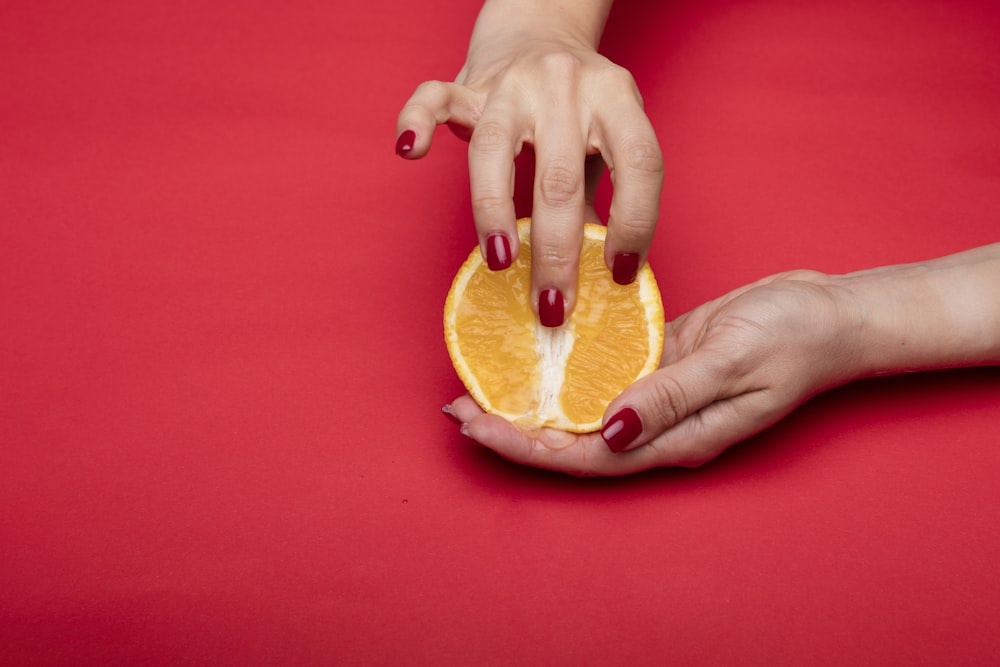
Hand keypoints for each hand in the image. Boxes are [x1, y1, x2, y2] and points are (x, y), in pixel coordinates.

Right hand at [396, 0, 662, 325]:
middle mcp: (564, 84)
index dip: (636, 223)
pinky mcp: (467, 84)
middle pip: (560, 175)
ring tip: (500, 262)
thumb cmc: (578, 105)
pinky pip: (434, 97)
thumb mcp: (605, 140)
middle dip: (558, 252)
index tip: (620, 275)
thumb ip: (600, 196)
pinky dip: (416, 122)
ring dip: (494, 210)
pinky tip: (409, 151)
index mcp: (614, 97)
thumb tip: (595, 275)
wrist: (541, 30)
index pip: (638, 164)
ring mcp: (511, 83)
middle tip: (553, 306)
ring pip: (493, 147)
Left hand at [446, 270, 863, 475]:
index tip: (476, 426)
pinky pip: (601, 374)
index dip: (527, 446)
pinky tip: (534, 356)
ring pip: (581, 411)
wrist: (829, 314)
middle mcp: (658, 426)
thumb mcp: (733, 362)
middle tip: (456, 409)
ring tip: (480, 387)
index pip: (586, 456)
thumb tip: (609, 429)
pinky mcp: (659, 364)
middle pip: (572, 441)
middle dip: (512, 430)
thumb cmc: (792, 337)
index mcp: (676, 438)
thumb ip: (672, 396)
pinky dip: (564, 370)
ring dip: (531, 402)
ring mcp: (657, 397)